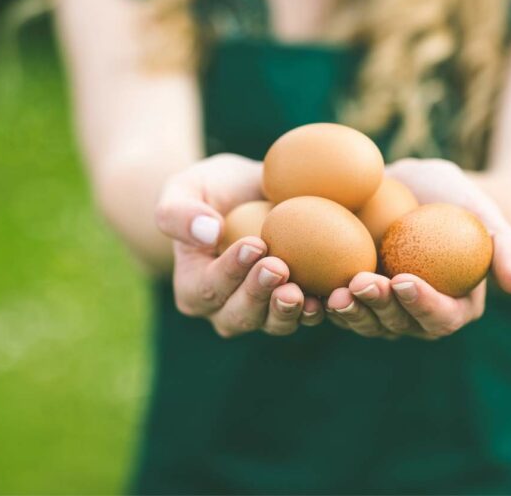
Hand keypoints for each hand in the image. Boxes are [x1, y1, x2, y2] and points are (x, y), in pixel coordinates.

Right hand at [155, 154, 323, 337]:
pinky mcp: (295, 306)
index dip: (230, 271)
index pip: (208, 287)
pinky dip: (318, 309)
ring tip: (302, 291)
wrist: (251, 193)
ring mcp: (262, 313)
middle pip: (240, 314)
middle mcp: (225, 310)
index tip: (254, 244)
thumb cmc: (212, 189)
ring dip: (288, 310)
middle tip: (279, 267)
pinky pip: (305, 316)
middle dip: (259, 294)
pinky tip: (331, 295)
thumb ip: (179, 212)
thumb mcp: (184, 188)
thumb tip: (208, 232)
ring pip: (273, 323)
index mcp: (193, 289)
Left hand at [326, 157, 510, 339]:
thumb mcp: (484, 211)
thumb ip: (505, 246)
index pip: (441, 317)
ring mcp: (383, 311)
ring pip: (366, 322)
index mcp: (454, 306)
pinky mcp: (354, 298)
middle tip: (362, 282)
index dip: (422, 304)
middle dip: (379, 308)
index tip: (404, 279)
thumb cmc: (454, 198)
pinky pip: (340, 307)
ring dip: (350, 311)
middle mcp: (417, 316)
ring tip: (336, 290)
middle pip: (399, 325)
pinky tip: (309, 287)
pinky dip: (325, 301)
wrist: (412, 187)